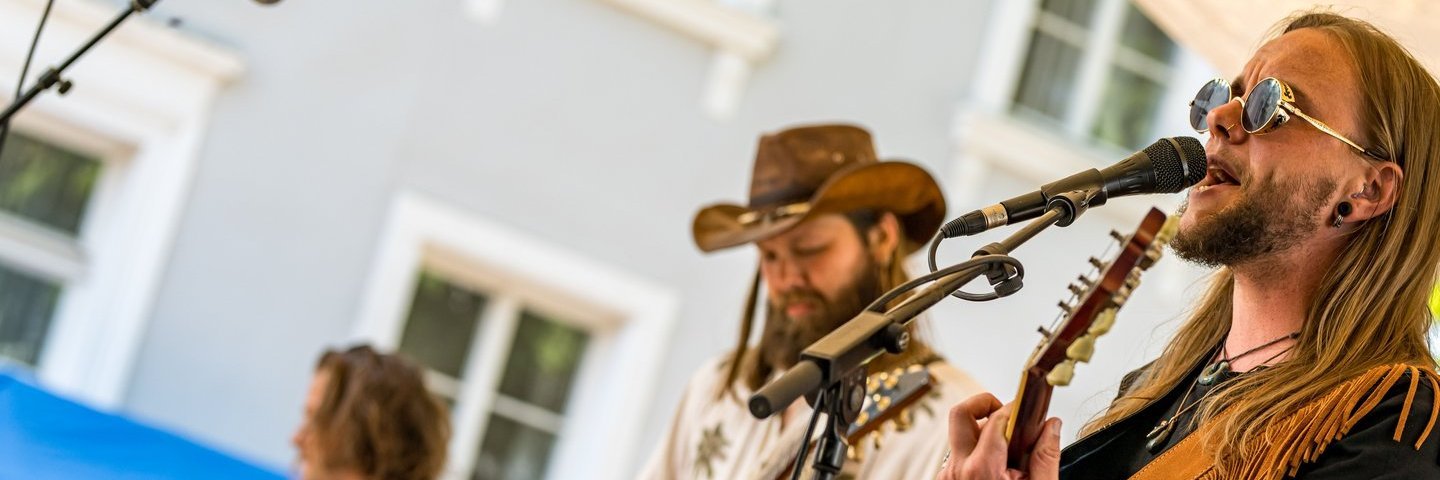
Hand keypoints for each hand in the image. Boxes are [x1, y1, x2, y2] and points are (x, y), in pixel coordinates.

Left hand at [936, 393, 1060, 479]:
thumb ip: (1045, 457)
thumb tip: (1051, 426)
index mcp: (982, 470)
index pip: (996, 419)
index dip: (1014, 408)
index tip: (1026, 406)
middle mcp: (958, 468)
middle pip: (961, 413)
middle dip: (984, 404)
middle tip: (1005, 412)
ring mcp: (947, 473)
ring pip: (960, 433)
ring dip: (981, 431)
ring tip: (1004, 446)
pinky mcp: (945, 478)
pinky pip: (957, 451)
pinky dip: (976, 450)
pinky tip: (994, 463)